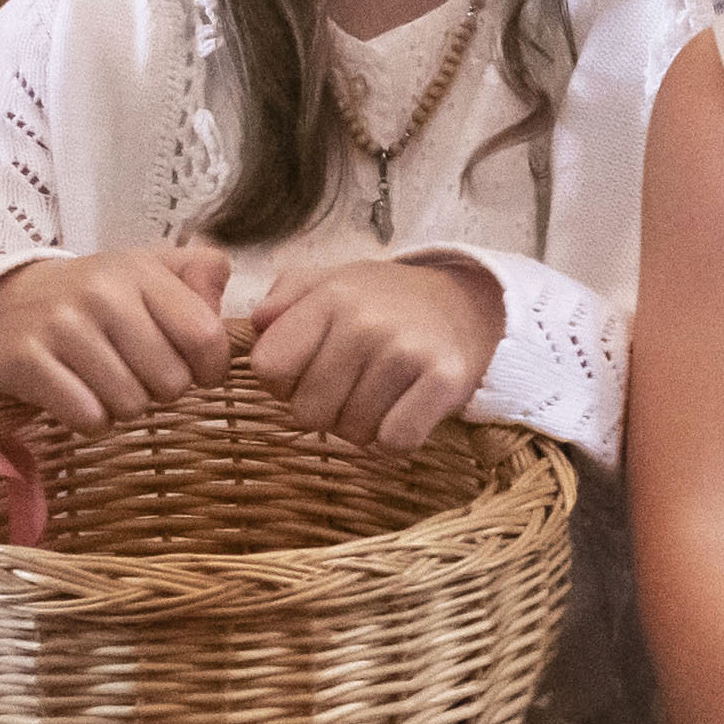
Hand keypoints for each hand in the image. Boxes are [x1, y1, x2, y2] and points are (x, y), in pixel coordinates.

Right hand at [0, 246, 233, 426]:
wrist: (0, 303)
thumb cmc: (93, 296)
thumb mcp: (147, 271)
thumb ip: (199, 274)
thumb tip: (218, 303)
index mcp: (139, 270)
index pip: (205, 335)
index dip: (211, 367)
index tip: (197, 371)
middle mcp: (100, 293)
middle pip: (171, 381)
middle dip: (162, 390)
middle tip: (136, 372)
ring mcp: (60, 326)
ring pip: (131, 405)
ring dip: (124, 406)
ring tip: (104, 380)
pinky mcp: (26, 360)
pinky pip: (89, 418)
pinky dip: (89, 419)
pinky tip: (77, 394)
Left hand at [245, 253, 505, 449]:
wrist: (465, 303)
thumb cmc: (384, 302)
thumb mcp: (329, 282)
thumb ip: (283, 299)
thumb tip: (258, 326)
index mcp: (330, 297)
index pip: (268, 368)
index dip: (282, 382)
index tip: (307, 373)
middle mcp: (365, 323)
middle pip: (307, 412)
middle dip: (324, 410)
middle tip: (350, 388)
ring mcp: (407, 352)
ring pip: (352, 433)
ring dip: (363, 425)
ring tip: (381, 395)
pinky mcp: (445, 381)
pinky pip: (396, 441)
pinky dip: (397, 438)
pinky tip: (405, 411)